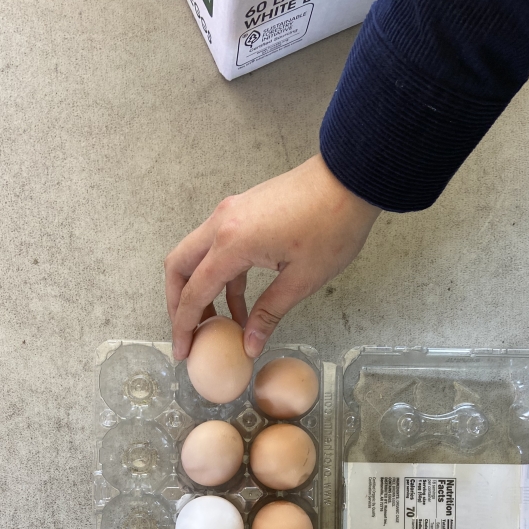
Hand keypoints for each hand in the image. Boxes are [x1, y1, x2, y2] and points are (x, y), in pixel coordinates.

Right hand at [165, 154, 380, 360]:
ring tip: (218, 324)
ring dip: (201, 289)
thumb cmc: (332, 226)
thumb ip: (268, 314)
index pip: (194, 291)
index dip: (184, 325)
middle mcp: (222, 224)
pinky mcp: (243, 211)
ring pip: (196, 256)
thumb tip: (249, 346)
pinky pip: (218, 247)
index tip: (182, 350)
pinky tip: (239, 303)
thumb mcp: (301, 280)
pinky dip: (221, 276)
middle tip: (188, 333)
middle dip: (178, 303)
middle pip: (179, 267)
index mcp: (232, 242)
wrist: (350, 178)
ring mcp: (231, 213)